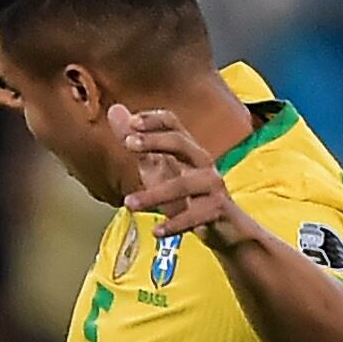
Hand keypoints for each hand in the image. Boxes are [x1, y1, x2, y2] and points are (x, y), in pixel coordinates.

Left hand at [112, 106, 247, 243]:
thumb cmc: (191, 198)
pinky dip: (175, 224)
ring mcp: (213, 185)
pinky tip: (157, 231)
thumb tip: (115, 110)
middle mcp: (202, 162)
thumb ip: (139, 146)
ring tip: (129, 204)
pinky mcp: (219, 210)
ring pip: (183, 185)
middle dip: (154, 140)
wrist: (227, 230)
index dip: (152, 120)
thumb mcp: (160, 171)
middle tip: (128, 143)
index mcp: (188, 149)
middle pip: (180, 143)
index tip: (130, 123)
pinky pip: (195, 216)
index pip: (172, 123)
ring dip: (154, 194)